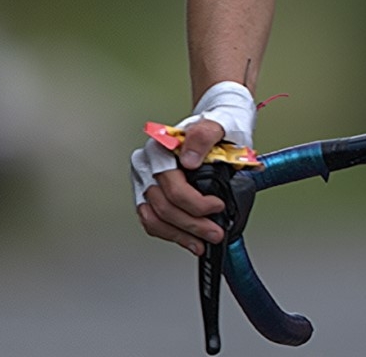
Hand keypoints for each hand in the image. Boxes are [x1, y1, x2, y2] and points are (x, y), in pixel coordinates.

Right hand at [132, 81, 255, 254]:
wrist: (216, 124)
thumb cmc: (218, 123)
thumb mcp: (219, 124)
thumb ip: (204, 136)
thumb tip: (189, 160)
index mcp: (161, 146)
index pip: (172, 186)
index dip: (196, 203)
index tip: (217, 207)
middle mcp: (148, 163)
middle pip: (164, 205)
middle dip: (192, 225)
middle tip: (214, 233)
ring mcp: (146, 179)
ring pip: (154, 217)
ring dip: (179, 235)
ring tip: (200, 243)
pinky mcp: (149, 192)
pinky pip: (152, 219)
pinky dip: (170, 233)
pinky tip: (187, 239)